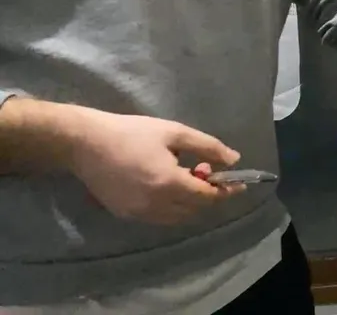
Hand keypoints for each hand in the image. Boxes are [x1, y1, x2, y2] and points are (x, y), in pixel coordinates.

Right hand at [67, 109, 244, 224]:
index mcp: (168, 184)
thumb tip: (234, 159)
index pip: (207, 197)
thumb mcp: (175, 133)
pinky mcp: (124, 214)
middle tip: (205, 170)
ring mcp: (137, 213)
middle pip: (194, 210)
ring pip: (177, 218)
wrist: (84, 143)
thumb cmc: (131, 132)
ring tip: (186, 175)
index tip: (238, 182)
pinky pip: (158, 218)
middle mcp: (154, 205)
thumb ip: (208, 147)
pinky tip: (167, 185)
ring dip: (190, 202)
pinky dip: (171, 207)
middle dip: (207, 194)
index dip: (225, 191)